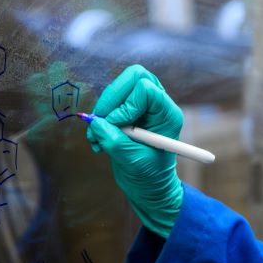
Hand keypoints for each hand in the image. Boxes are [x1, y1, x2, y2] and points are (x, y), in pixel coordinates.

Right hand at [86, 65, 183, 237]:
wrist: (147, 186)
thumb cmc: (150, 177)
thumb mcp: (133, 162)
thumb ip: (116, 142)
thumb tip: (95, 123)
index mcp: (167, 114)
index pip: (146, 90)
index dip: (127, 105)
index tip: (116, 126)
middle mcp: (156, 104)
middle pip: (133, 76)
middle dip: (112, 98)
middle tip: (99, 120)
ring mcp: (141, 104)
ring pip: (118, 87)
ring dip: (102, 112)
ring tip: (96, 139)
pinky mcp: (126, 110)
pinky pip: (108, 102)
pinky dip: (98, 119)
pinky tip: (97, 140)